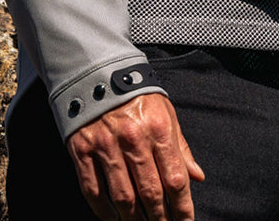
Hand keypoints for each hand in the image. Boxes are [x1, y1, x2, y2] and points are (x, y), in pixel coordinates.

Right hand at [66, 93, 204, 219]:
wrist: (96, 72)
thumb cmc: (136, 94)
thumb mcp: (165, 111)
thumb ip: (180, 146)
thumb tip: (197, 177)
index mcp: (158, 127)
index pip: (175, 178)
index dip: (182, 207)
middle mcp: (132, 138)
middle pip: (150, 193)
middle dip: (160, 219)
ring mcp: (105, 145)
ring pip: (123, 198)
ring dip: (133, 220)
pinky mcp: (82, 150)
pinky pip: (93, 191)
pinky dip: (104, 212)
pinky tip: (113, 218)